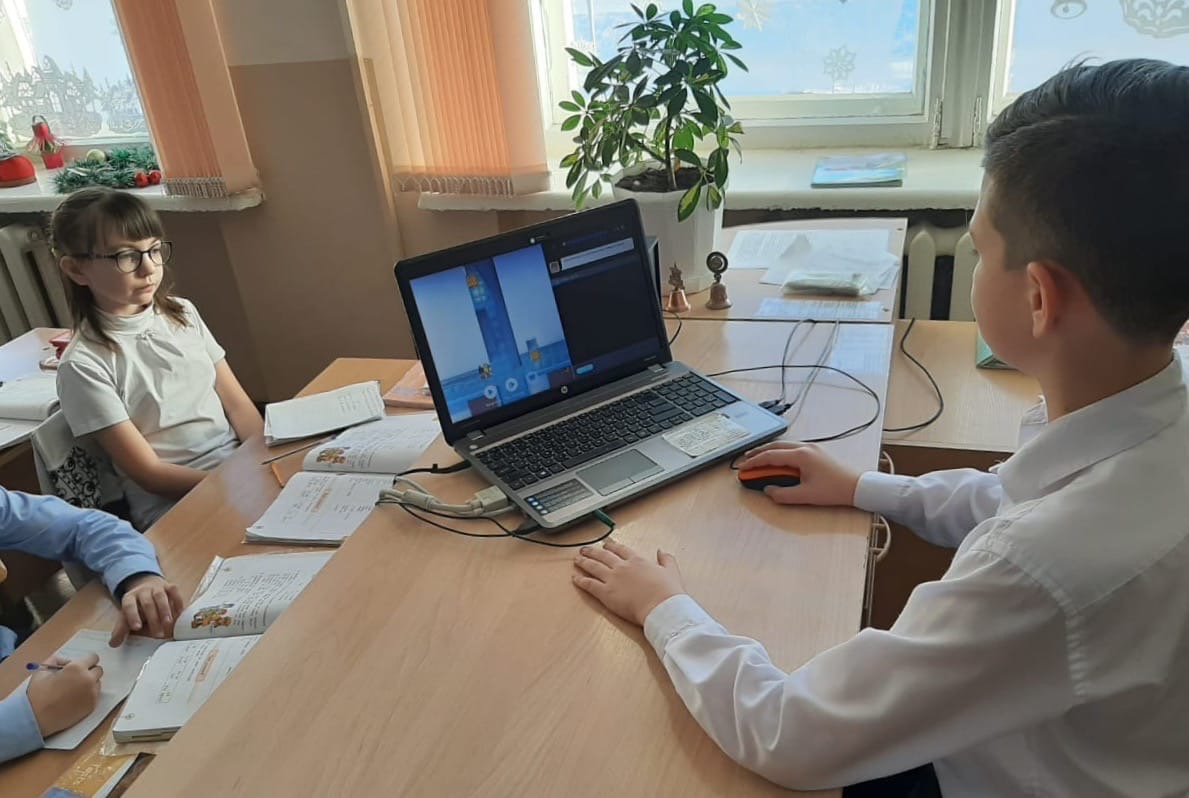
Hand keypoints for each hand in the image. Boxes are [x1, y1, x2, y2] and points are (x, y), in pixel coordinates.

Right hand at [26, 654, 102, 737]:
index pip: (93, 658)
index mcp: (77, 668)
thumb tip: (67, 661)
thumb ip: (57, 661)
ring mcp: (92, 693)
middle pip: (98, 670)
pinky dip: (88, 695)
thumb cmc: (38, 695)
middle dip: (89, 672)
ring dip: (89, 684)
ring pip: (97, 683)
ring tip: (73, 690)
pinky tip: (74, 699)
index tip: (80, 665)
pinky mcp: (92, 706)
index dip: (86, 661)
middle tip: (76, 678)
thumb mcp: (43, 671)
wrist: (36, 718)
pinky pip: (95, 696)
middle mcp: (88, 679)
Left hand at [110, 574, 183, 645]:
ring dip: (165, 610)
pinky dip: (177, 601)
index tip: (137, 628)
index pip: (129, 606)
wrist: (148, 587)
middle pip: (147, 603)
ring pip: (160, 596)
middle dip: (153, 619)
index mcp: (129, 598)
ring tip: (168, 623)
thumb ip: (122, 630)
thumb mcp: (127, 617)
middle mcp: (142, 591)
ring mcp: (157, 587)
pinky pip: (173, 591)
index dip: (132, 616)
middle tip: (158, 634)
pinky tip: (178, 613)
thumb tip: (113, 644)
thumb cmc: (138, 607)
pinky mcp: (169, 586)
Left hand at [572, 539, 685, 626]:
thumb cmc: (668, 592)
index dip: (611, 546)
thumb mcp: (671, 571)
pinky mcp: (606, 593)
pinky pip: (590, 585)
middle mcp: (622, 567)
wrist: (661, 607)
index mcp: (637, 561)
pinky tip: (575, 578)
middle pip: (603, 556)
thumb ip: (666, 559)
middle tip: (585, 549)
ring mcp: (613, 579)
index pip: (621, 550)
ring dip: (584, 562)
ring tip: (577, 559)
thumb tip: (662, 551)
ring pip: (594, 567)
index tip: (606, 544)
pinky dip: (581, 580)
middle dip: (593, 551)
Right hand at [736, 442, 859, 506]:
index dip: (754, 463)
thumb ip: (783, 494)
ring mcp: (812, 448)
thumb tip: (768, 490)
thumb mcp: (805, 496)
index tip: (743, 468)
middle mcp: (806, 447)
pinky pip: (793, 448)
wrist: (857, 486)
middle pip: (775, 446)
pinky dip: (781, 452)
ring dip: (769, 451)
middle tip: (746, 459)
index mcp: (801, 456)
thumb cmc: (835, 490)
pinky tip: (777, 459)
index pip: (770, 456)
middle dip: (758, 452)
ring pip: (784, 445)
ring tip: (758, 458)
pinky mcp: (817, 452)